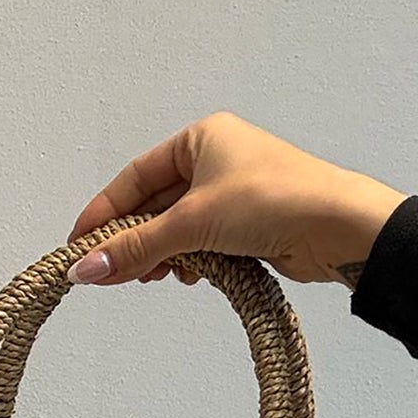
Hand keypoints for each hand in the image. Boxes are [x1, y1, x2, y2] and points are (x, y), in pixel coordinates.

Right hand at [64, 111, 408, 288]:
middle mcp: (216, 162)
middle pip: (154, 206)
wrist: (338, 229)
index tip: (79, 246)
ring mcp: (233, 196)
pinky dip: (189, 262)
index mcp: (200, 139)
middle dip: (133, 242)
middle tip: (110, 273)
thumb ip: (136, 248)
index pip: (134, 177)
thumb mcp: (193, 223)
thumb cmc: (276, 200)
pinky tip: (186, 276)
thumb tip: (85, 268)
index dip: (103, 213)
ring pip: (178, 230)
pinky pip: (203, 245)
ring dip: (161, 256)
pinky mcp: (249, 227)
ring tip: (153, 277)